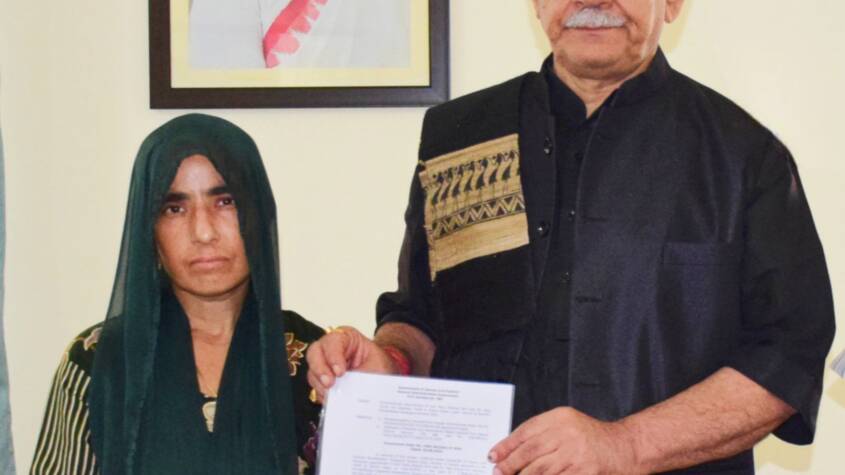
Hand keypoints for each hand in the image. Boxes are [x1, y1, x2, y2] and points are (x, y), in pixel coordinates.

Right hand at [306, 327, 396, 402]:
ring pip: (312, 372)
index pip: (332, 341)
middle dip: (320, 369)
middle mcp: (331, 349)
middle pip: (314, 353)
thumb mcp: (376, 366)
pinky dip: (322, 395)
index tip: (340, 372)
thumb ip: (361, 375)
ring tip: (331, 395)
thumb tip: (349, 389)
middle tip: (329, 384)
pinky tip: (331, 401)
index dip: (333, 356)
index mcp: (346, 338)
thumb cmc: (381, 366)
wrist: (385, 376)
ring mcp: (325, 365)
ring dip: (320, 385)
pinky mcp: (323, 381)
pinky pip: (316, 387)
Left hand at [489, 407, 640, 474]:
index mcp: (560, 417)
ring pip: (541, 469)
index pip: (526, 431)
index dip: (507, 445)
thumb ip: (543, 433)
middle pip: (531, 450)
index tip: (493, 455)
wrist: (626, 447)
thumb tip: (511, 450)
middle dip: (511, 463)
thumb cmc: (592, 438)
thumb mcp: (567, 424)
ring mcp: (577, 453)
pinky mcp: (585, 471)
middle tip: (497, 471)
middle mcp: (568, 432)